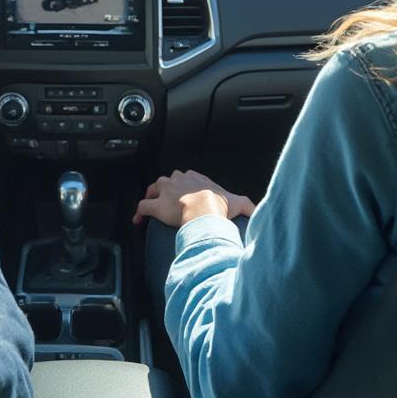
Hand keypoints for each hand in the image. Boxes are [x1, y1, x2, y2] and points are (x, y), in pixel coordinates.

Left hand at [133, 169, 255, 228]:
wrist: (205, 212)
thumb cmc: (219, 206)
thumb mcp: (238, 202)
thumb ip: (249, 205)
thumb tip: (258, 209)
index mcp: (195, 179)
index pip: (186, 177)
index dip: (184, 185)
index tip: (186, 195)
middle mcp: (179, 181)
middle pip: (169, 180)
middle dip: (167, 188)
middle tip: (168, 199)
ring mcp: (166, 192)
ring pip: (154, 188)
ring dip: (152, 195)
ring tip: (152, 204)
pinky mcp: (157, 205)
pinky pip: (143, 205)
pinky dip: (139, 212)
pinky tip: (138, 220)